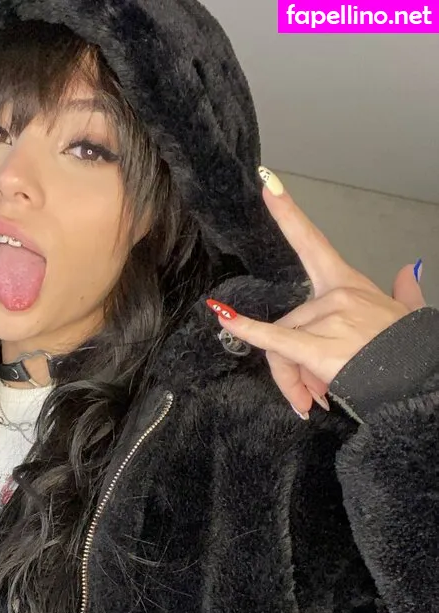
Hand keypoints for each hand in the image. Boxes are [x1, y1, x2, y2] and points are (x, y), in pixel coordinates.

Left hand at [207, 168, 425, 416]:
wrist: (416, 382)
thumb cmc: (407, 353)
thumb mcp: (407, 314)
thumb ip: (403, 291)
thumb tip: (409, 270)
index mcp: (349, 284)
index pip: (313, 243)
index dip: (288, 214)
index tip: (268, 184)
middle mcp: (337, 294)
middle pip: (288, 322)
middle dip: (290, 362)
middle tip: (309, 393)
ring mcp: (328, 317)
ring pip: (283, 346)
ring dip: (291, 378)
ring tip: (312, 399)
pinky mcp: (317, 345)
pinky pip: (273, 339)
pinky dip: (246, 330)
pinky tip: (225, 318)